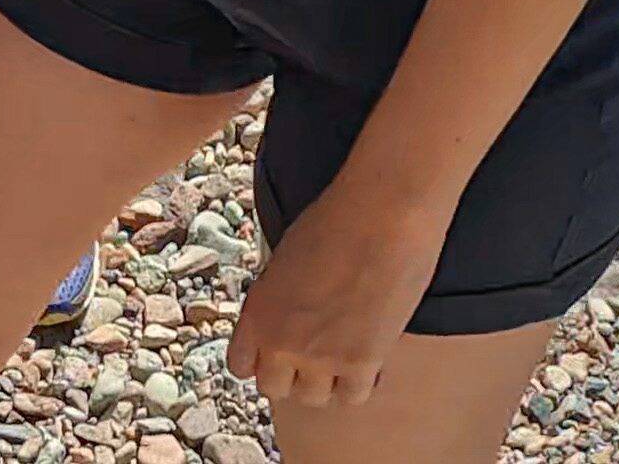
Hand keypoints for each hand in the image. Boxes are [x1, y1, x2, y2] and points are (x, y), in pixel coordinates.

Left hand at [228, 175, 450, 411]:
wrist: (378, 221)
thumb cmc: (330, 226)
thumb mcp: (282, 264)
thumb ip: (277, 302)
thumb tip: (286, 323)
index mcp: (255, 312)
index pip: (241, 366)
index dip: (258, 361)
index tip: (273, 354)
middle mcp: (281, 341)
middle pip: (275, 389)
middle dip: (288, 376)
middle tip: (306, 357)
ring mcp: (321, 356)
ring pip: (313, 398)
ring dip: (322, 383)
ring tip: (336, 358)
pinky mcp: (363, 363)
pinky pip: (353, 396)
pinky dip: (356, 384)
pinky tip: (363, 361)